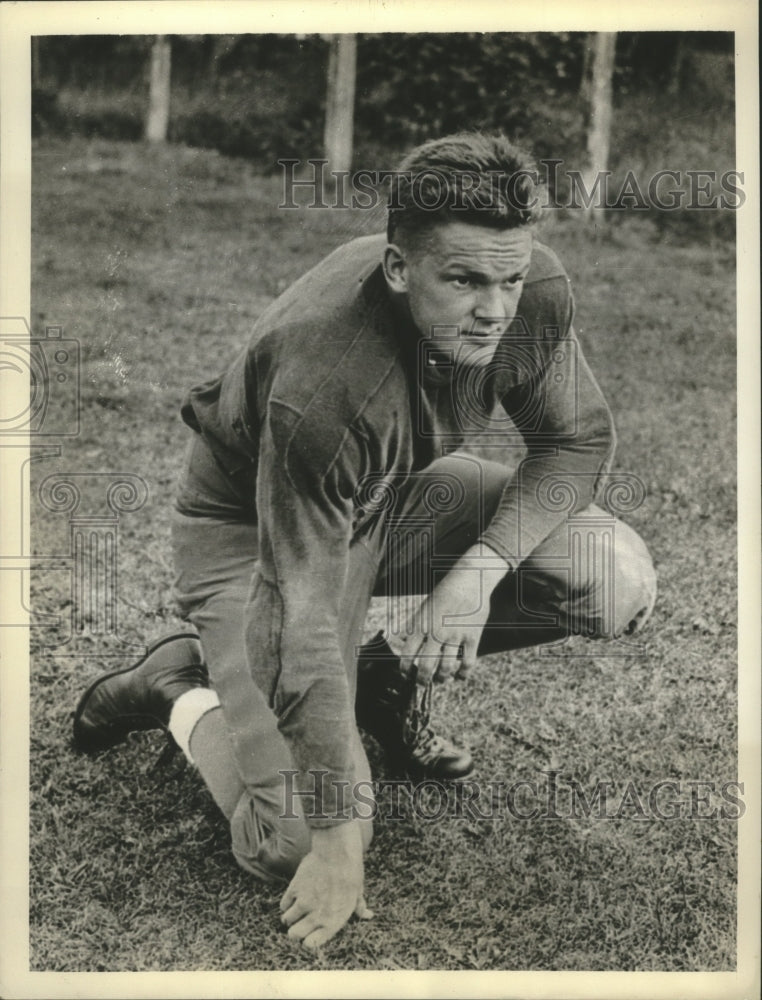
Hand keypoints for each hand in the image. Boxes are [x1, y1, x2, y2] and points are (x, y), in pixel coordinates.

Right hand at [280, 821, 373, 949]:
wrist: (337, 850)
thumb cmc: (351, 871)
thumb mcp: (358, 892)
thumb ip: (359, 908)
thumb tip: (368, 915)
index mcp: (334, 920)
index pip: (313, 943)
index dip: (309, 941)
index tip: (309, 937)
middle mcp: (317, 915)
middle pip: (295, 935)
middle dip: (295, 931)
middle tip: (298, 924)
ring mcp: (304, 902)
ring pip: (287, 920)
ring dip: (289, 917)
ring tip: (294, 911)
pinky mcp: (294, 889)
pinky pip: (283, 904)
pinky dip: (286, 904)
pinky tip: (293, 899)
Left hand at [397, 543, 509, 683]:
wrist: (469, 580)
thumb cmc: (445, 593)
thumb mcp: (424, 606)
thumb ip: (414, 624)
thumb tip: (400, 639)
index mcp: (422, 624)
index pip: (408, 653)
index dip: (405, 669)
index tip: (406, 675)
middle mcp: (436, 631)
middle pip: (426, 666)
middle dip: (422, 680)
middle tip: (422, 684)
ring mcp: (455, 635)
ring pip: (446, 668)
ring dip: (442, 678)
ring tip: (441, 680)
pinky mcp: (472, 637)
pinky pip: (467, 663)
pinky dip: (463, 674)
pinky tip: (460, 677)